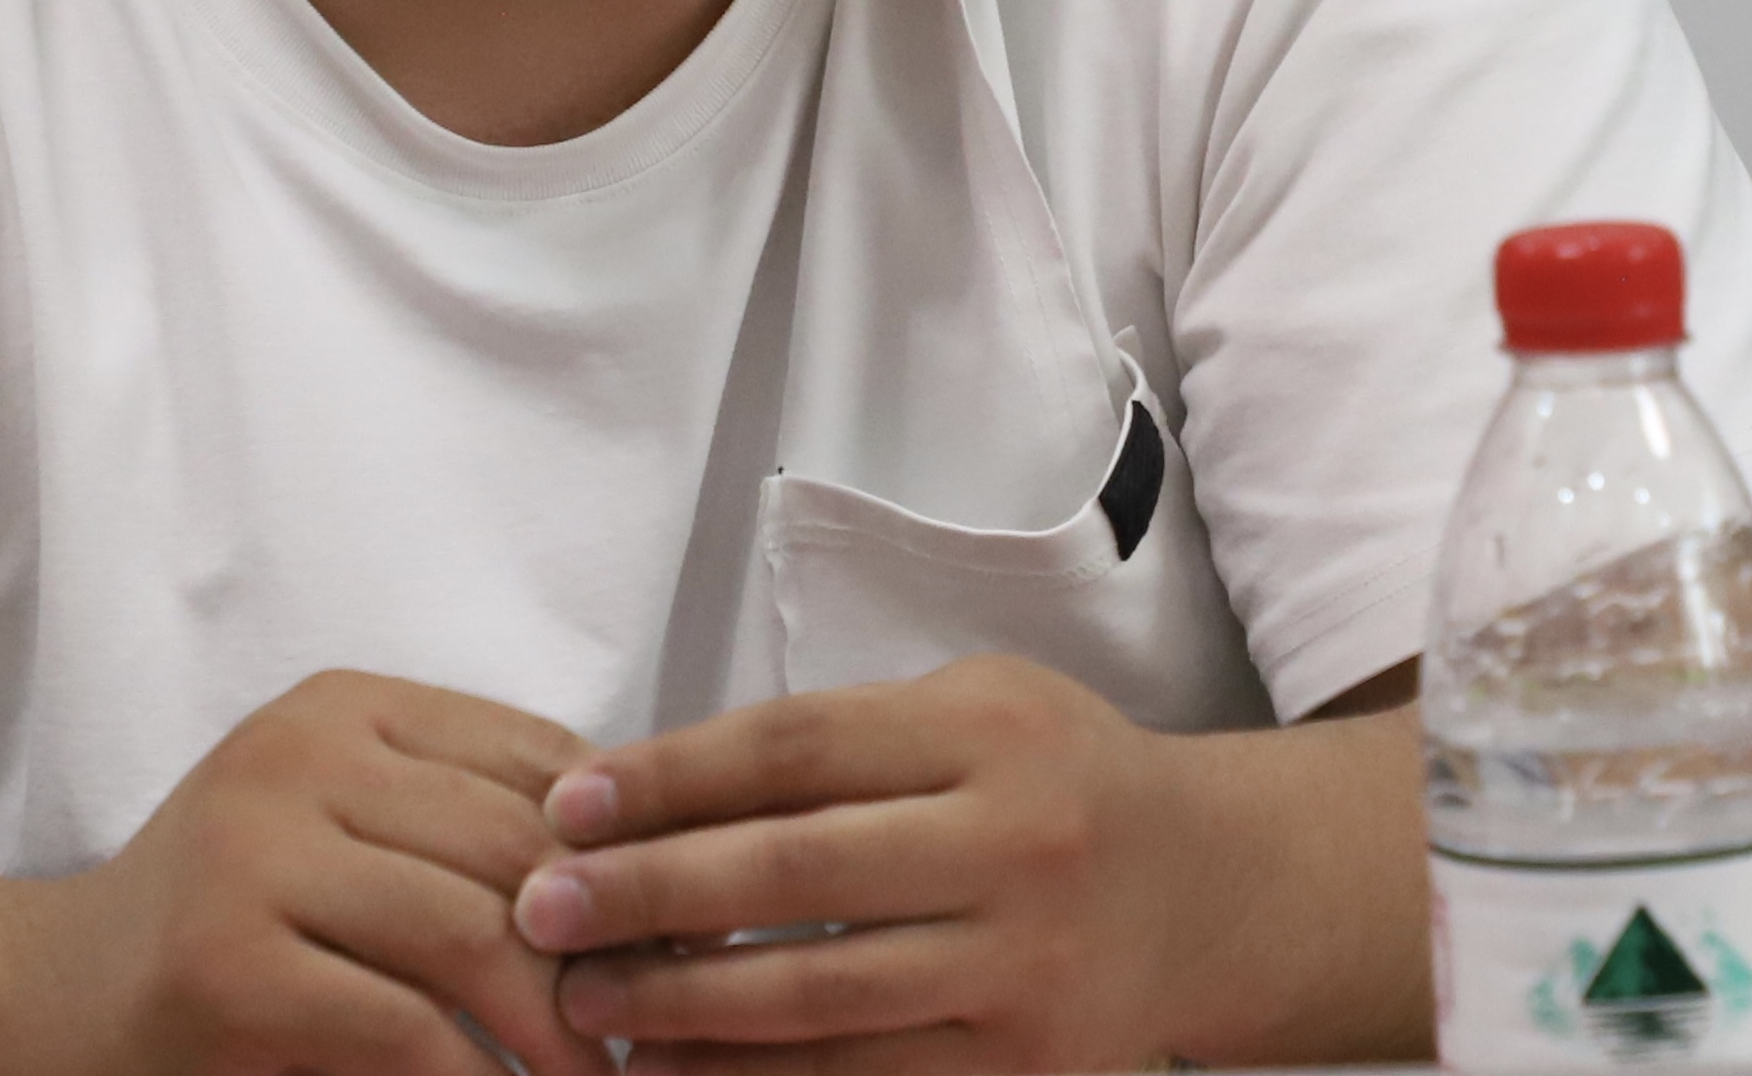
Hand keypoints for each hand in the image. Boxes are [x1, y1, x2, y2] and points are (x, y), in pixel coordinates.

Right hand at [32, 673, 605, 1075]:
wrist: (49, 1001)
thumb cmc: (229, 929)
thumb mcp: (347, 842)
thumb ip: (463, 834)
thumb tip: (660, 886)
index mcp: (346, 706)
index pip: (541, 758)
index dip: (630, 850)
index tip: (688, 934)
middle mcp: (300, 754)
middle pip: (518, 843)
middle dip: (608, 947)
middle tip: (661, 1022)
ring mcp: (255, 851)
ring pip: (471, 930)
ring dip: (558, 1029)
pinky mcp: (228, 963)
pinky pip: (404, 1027)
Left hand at [516, 659, 1243, 1075]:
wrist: (1209, 893)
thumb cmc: (1051, 783)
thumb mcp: (967, 712)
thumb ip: (836, 743)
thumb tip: (647, 794)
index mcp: (988, 734)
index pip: (794, 751)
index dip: (668, 778)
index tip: (567, 806)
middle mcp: (1019, 847)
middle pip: (796, 873)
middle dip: (650, 896)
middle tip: (543, 911)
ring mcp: (1028, 972)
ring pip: (822, 1001)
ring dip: (683, 1010)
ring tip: (586, 1004)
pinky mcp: (1029, 1072)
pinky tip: (678, 1073)